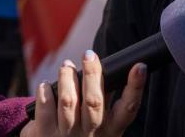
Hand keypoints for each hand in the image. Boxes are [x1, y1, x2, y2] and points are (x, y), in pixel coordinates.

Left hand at [21, 50, 145, 136]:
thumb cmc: (84, 132)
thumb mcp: (103, 124)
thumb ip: (105, 99)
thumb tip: (104, 68)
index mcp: (112, 129)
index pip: (129, 108)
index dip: (135, 87)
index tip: (139, 67)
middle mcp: (92, 134)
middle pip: (94, 101)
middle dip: (92, 74)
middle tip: (89, 55)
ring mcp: (68, 136)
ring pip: (68, 102)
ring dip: (67, 79)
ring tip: (67, 65)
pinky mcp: (45, 136)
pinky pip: (45, 110)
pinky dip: (45, 93)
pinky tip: (46, 85)